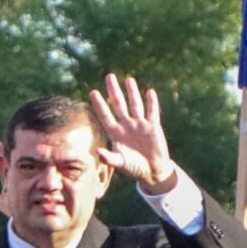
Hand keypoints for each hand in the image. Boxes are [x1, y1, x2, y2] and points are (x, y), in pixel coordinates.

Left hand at [90, 74, 178, 192]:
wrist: (152, 171)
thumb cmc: (134, 168)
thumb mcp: (120, 163)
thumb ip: (108, 158)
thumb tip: (96, 152)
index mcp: (116, 133)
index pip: (105, 115)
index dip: (100, 104)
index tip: (93, 92)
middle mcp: (126, 126)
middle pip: (119, 104)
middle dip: (114, 91)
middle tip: (109, 76)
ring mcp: (140, 125)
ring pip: (135, 104)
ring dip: (132, 92)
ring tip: (128, 79)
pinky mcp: (153, 127)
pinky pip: (152, 112)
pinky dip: (151, 102)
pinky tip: (149, 92)